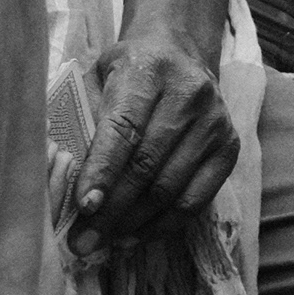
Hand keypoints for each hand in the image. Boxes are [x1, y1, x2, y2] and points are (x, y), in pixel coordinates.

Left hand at [66, 33, 236, 256]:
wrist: (177, 51)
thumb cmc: (126, 71)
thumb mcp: (96, 77)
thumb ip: (83, 117)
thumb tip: (63, 175)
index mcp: (148, 70)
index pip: (125, 128)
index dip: (103, 170)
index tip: (84, 205)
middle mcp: (189, 95)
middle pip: (148, 164)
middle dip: (113, 209)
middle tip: (83, 241)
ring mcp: (215, 123)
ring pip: (172, 187)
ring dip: (135, 223)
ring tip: (104, 242)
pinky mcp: (229, 147)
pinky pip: (197, 198)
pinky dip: (164, 223)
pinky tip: (136, 235)